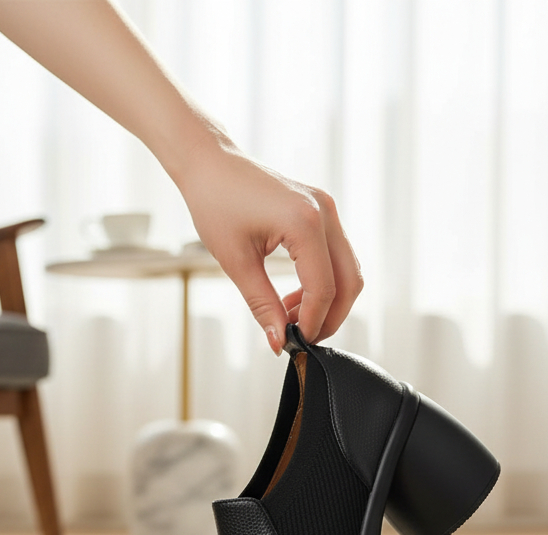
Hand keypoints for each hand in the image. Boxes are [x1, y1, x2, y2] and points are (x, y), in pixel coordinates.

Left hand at [178, 141, 362, 353]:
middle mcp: (324, 213)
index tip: (294, 343)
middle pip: (349, 281)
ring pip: (346, 269)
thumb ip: (261, 304)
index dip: (311, 322)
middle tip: (300, 338)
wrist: (210, 166)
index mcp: (305, 223)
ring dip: (324, 301)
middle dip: (329, 316)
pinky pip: (333, 255)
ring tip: (287, 319)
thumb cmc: (215, 204)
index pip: (323, 288)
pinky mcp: (320, 210)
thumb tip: (276, 341)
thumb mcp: (236, 263)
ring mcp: (326, 209)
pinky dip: (320, 282)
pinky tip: (290, 298)